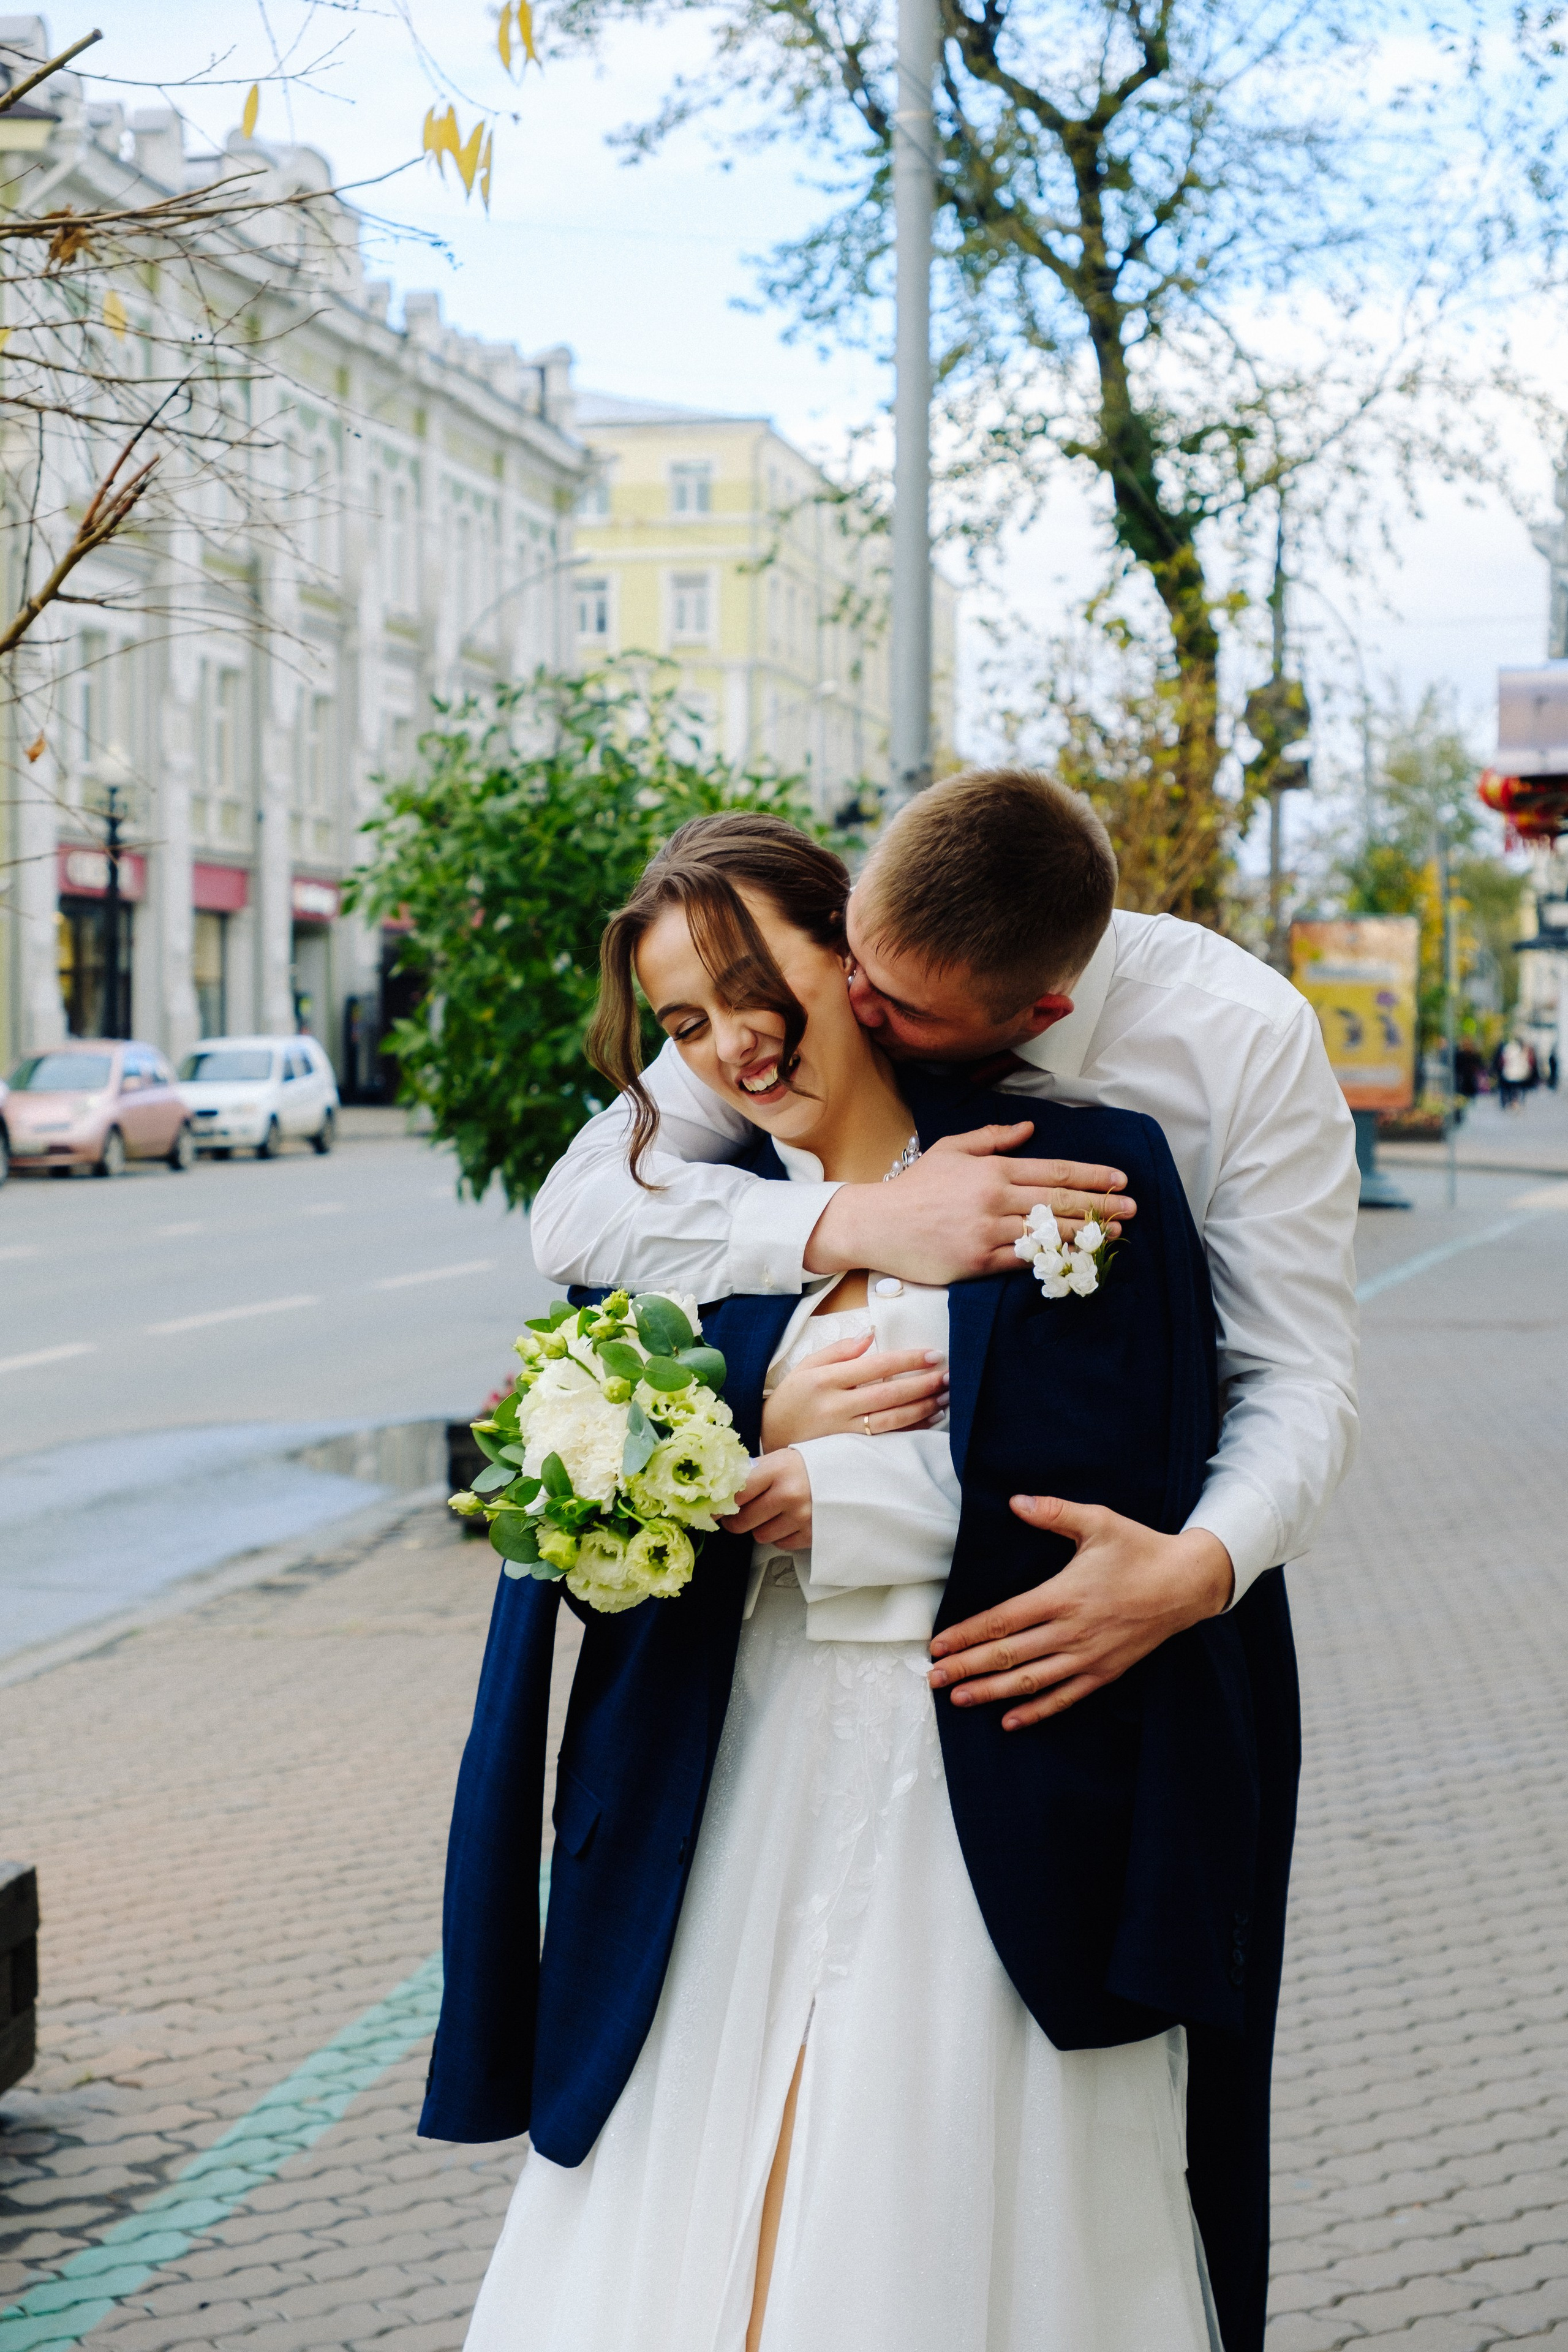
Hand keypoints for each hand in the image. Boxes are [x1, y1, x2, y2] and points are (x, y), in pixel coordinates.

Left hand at [721, 1449, 811, 1548]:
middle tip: (743, 1513)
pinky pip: (781, 1544)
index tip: (715, 1508)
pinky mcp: (812, 1535)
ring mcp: (801, 1517)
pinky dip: (782, 1536)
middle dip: (738, 1520)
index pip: (735, 1493)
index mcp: (778, 1469)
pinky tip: (791, 1520)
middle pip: (742, 1521)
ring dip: (762, 1528)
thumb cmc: (814, 1465)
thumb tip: (721, 1493)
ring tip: (776, 1513)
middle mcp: (789, 1494)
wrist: (856, 1475)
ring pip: (760, 1536)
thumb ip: (754, 1474)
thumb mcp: (782, 1458)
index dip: (721, 1504)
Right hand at [761, 1330, 948, 1448]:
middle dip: (922, 1384)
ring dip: (922, 1408)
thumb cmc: (791, 1399)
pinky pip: (886, 1440)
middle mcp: (835, 1406)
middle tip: (947, 1376)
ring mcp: (843, 1432)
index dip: (907, 1360)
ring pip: (891, 1420)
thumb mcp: (806, 1367)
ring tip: (944, 1398)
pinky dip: (911, 1430)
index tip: (932, 1354)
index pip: (876, 1366)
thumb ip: (838, 1351)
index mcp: (825, 1379)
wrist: (769, 1439)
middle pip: (888, 1394)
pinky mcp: (848, 1450)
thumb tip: (870, 1334)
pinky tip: (929, 1420)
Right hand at [803, 1122, 1136, 1282]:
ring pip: (1047, 1232)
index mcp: (991, 1170)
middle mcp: (994, 1199)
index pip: (1054, 1171)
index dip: (1091, 1175)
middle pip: (1059, 1202)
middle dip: (1100, 1204)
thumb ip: (992, 1139)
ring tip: (1114, 1232)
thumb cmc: (914, 1187)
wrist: (876, 1224)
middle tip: (1132, 1207)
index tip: (1119, 1178)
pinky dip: (1053, 1259)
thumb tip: (1028, 1129)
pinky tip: (1077, 1258)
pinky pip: (1023, 1260)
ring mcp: (986, 1232)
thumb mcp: (951, 1150)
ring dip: (1085, 1233)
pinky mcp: (977, 1261)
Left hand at [927, 1500, 1233, 1729]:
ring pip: (1031, 1681)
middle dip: (967, 1667)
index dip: (967, 1633)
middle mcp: (1072, 1631)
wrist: (1187, 1584)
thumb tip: (1015, 1501)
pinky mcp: (1105, 1672)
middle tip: (932, 1678)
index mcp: (1063, 1595)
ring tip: (958, 1699)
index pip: (1003, 1619)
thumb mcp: (1099, 1521)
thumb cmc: (1139, 1548)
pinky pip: (1065, 1697)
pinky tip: (1010, 1721)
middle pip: (1008, 1655)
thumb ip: (1054, 1512)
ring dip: (991, 1692)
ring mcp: (1088, 1656)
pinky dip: (1036, 1711)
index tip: (938, 1644)